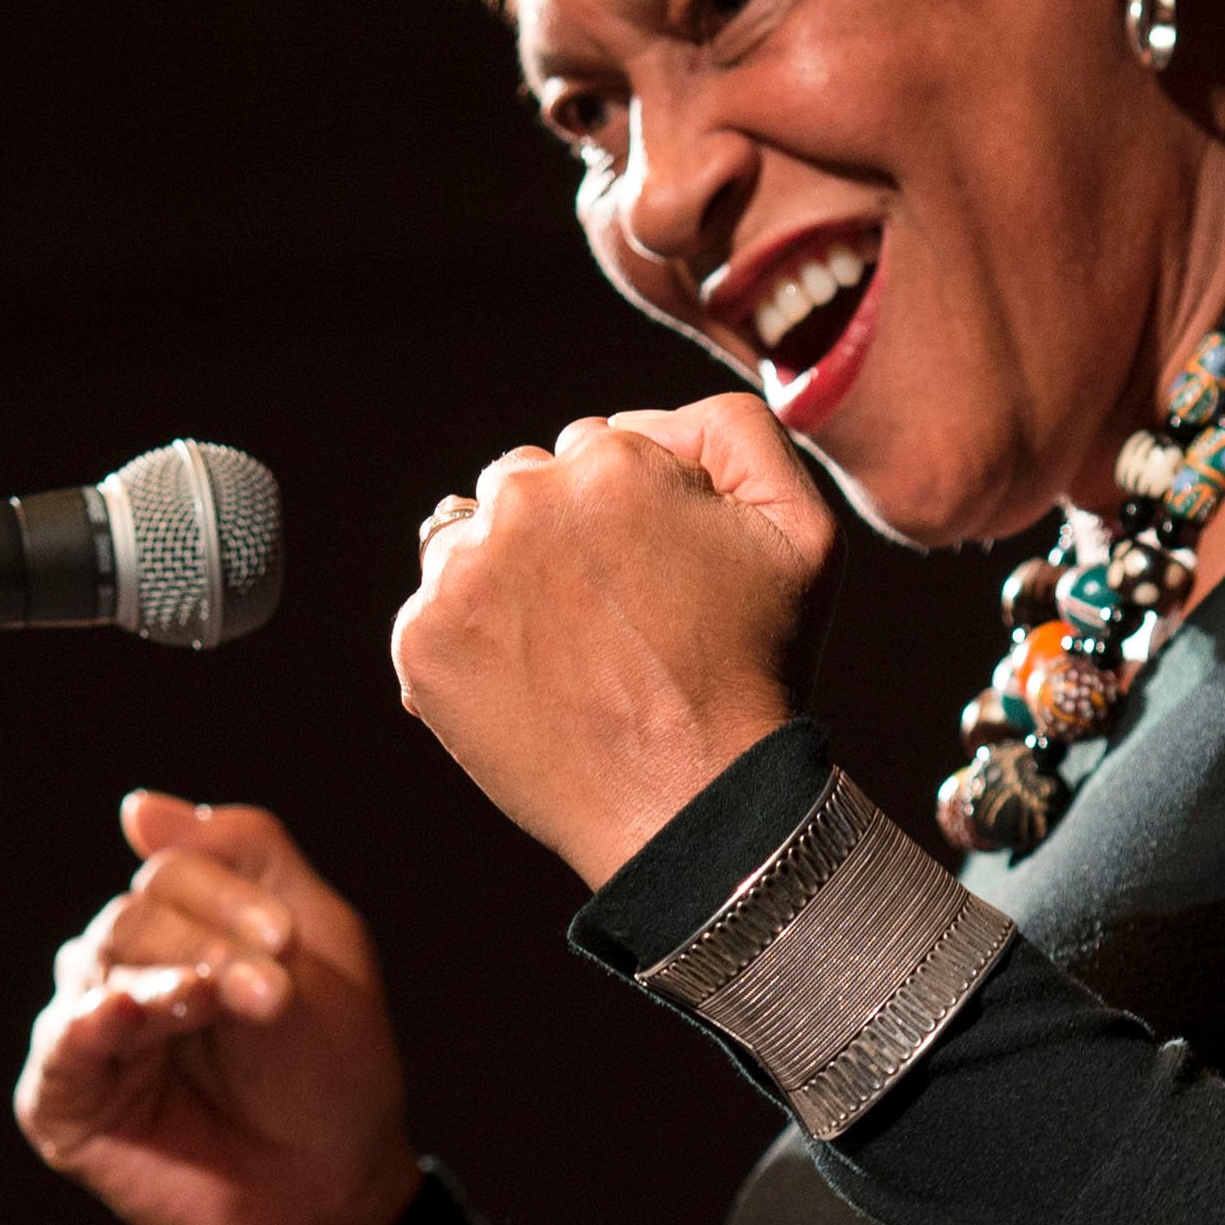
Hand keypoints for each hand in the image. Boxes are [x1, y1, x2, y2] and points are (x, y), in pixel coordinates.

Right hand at [11, 791, 420, 1224]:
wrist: (333, 1195)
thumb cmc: (329, 1079)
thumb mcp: (318, 940)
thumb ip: (248, 854)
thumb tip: (141, 807)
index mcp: (183, 932)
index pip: (174, 870)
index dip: (231, 898)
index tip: (288, 942)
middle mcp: (126, 974)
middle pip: (132, 913)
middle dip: (209, 944)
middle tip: (271, 994)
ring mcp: (90, 1038)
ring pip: (97, 965)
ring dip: (168, 979)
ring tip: (217, 1006)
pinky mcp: (64, 1105)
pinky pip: (57, 1048)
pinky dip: (91, 1024)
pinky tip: (129, 1016)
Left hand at [394, 396, 835, 882]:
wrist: (692, 803)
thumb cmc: (755, 668)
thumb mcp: (802, 528)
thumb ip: (736, 431)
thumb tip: (643, 421)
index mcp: (610, 461)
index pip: (595, 449)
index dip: (632, 513)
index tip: (657, 579)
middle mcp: (523, 501)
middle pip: (522, 484)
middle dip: (560, 532)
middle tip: (613, 618)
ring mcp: (463, 575)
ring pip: (468, 538)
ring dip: (504, 574)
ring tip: (566, 647)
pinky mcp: (421, 642)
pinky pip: (432, 607)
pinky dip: (468, 638)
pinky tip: (526, 680)